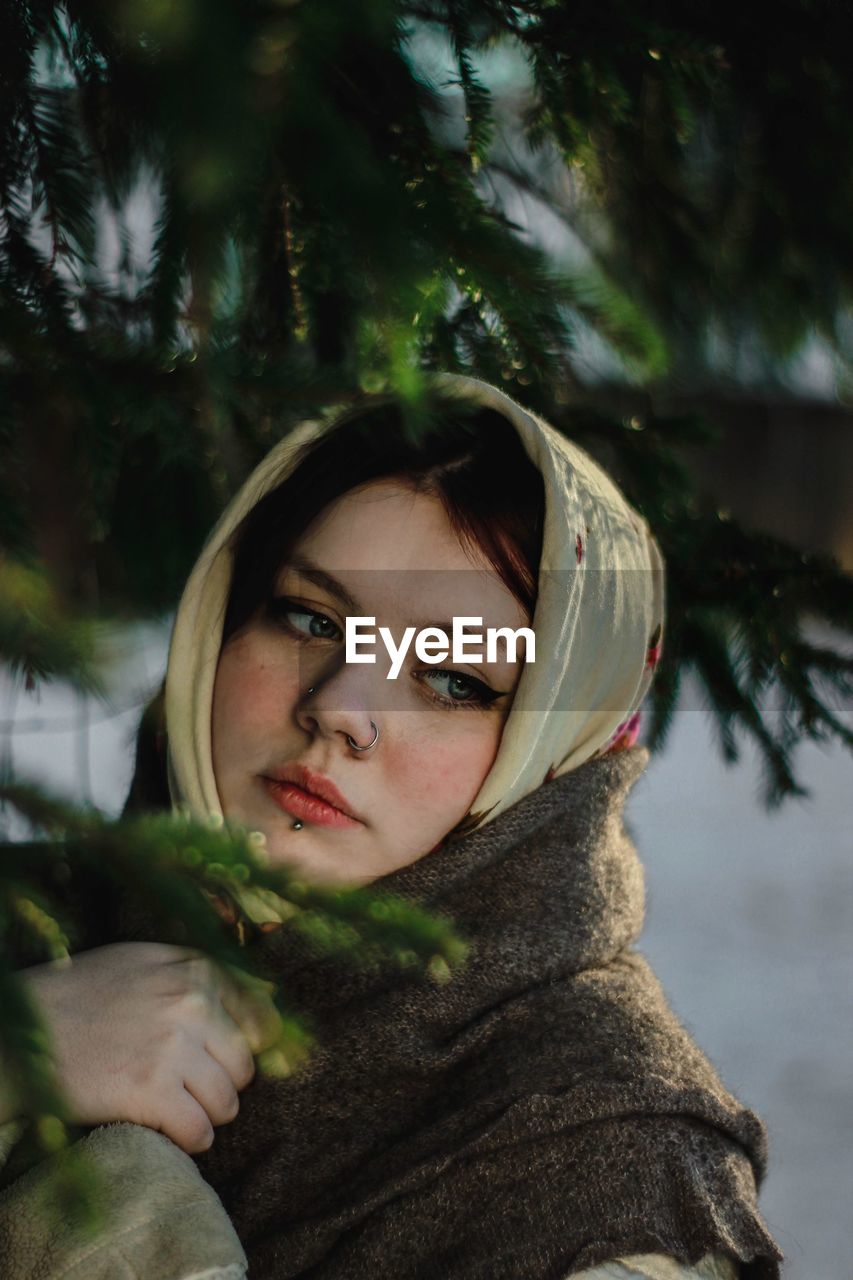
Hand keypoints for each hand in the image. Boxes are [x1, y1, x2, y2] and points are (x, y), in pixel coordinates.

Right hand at [18, 942, 279, 1152]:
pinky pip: (199, 1131)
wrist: (24, 1031)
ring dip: (207, 1114)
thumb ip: (199, 974)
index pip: (262, 1019)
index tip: (226, 1062)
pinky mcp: (150, 1091)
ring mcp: (173, 1047)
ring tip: (180, 1109)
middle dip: (222, 1083)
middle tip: (191, 1088)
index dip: (249, 1047)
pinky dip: (189, 1139)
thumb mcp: (145, 962)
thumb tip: (264, 995)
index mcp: (195, 969)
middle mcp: (192, 1002)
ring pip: (228, 1101)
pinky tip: (169, 1130)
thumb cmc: (82, 994)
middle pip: (245, 1065)